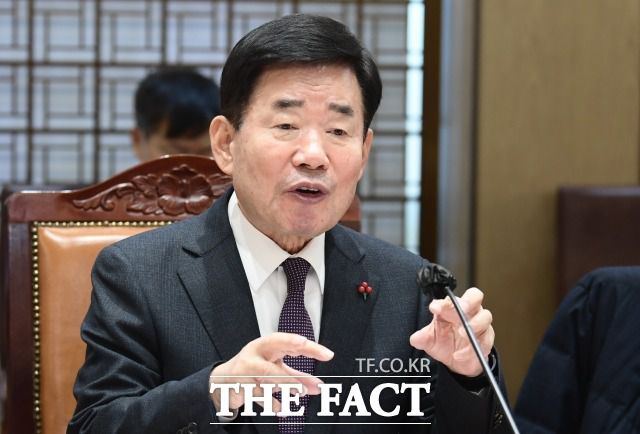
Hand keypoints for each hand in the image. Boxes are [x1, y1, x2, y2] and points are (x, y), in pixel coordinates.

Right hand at [209, 333, 333, 412]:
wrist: (222, 380)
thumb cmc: (254, 369)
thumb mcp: (276, 369)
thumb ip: (298, 376)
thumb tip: (319, 386)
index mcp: (266, 345)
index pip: (286, 341)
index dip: (305, 346)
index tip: (323, 353)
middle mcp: (254, 354)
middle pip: (273, 357)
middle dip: (290, 372)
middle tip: (308, 384)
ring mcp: (245, 370)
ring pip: (266, 377)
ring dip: (285, 385)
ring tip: (299, 392)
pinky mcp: (238, 386)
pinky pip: (258, 396)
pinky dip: (272, 404)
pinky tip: (281, 409)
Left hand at [409, 287, 493, 376]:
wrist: (457, 363)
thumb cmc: (444, 343)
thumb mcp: (430, 340)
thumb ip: (422, 338)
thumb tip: (415, 338)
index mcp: (452, 307)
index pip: (452, 298)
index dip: (444, 302)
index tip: (435, 308)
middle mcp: (468, 311)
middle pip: (475, 296)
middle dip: (468, 301)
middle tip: (461, 309)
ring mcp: (480, 324)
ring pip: (485, 316)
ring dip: (474, 324)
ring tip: (462, 333)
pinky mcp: (487, 339)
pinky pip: (485, 340)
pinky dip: (471, 348)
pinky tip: (459, 355)